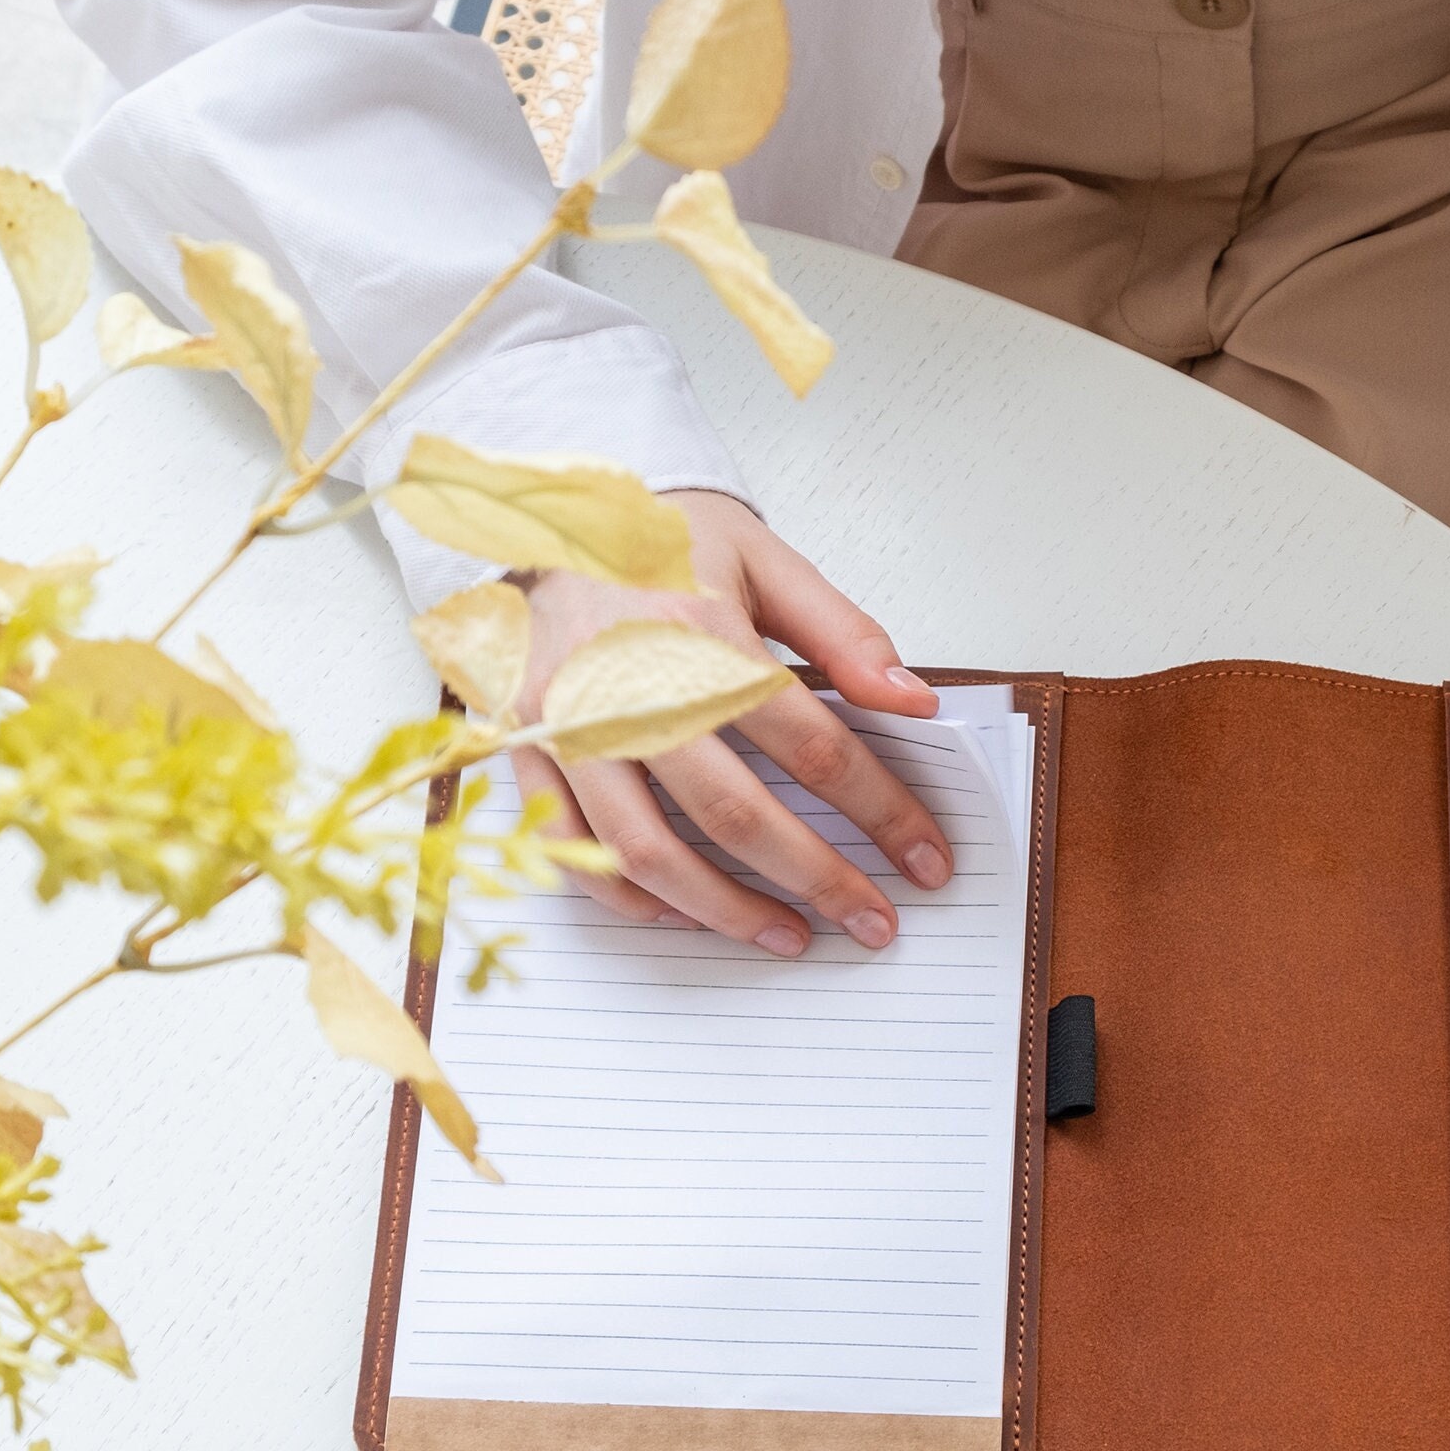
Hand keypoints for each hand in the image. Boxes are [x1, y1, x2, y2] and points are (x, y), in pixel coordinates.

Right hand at [508, 492, 951, 953]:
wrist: (551, 515)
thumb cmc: (666, 542)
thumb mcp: (768, 563)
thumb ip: (845, 637)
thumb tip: (914, 703)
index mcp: (700, 630)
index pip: (812, 745)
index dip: (880, 811)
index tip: (924, 857)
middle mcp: (626, 685)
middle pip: (734, 814)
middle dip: (817, 880)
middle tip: (873, 922)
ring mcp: (566, 724)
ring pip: (648, 853)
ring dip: (727, 911)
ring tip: (790, 935)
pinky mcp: (525, 748)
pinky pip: (574, 850)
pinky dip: (632, 896)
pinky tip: (688, 913)